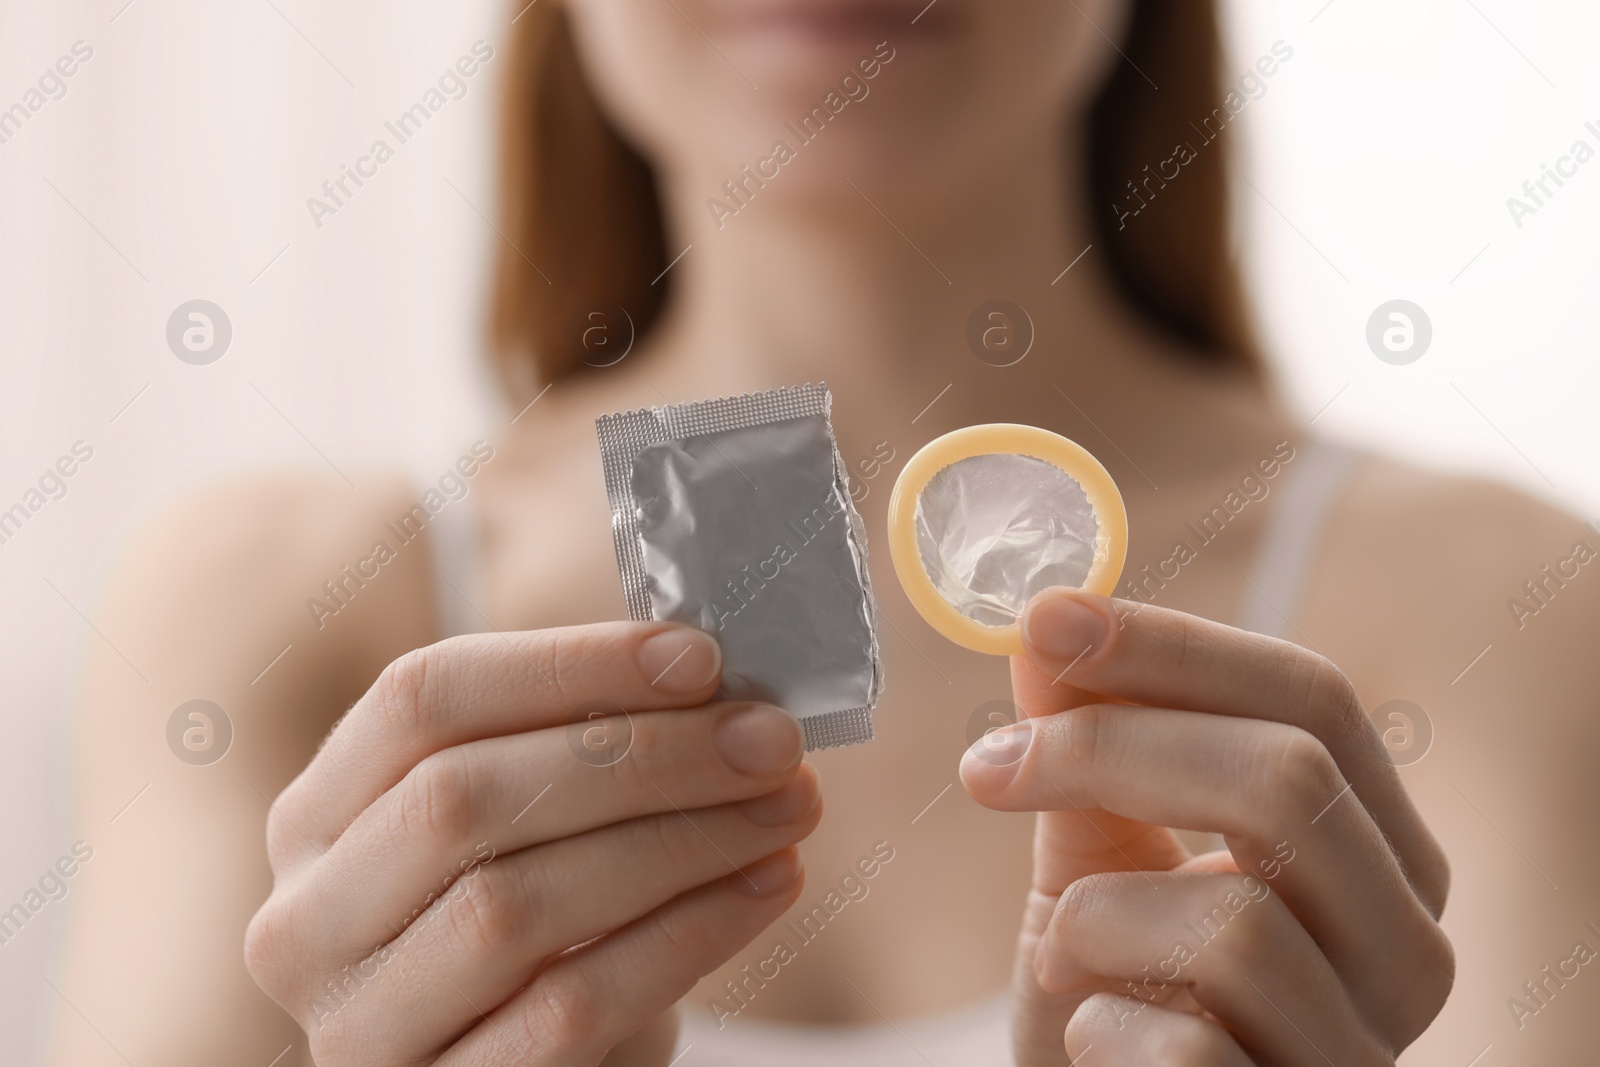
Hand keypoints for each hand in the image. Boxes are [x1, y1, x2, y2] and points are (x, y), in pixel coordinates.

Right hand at [245, 622, 820, 1064]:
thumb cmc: (542, 932)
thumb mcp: (532, 831)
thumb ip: (582, 749)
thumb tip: (717, 683)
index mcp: (319, 813)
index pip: (422, 697)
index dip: (567, 665)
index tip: (699, 658)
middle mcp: (308, 919)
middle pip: (464, 795)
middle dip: (640, 755)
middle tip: (769, 739)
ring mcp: (360, 1026)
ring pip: (515, 903)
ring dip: (678, 841)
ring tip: (788, 806)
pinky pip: (570, 1008)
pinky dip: (686, 936)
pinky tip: (766, 885)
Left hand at [960, 590, 1452, 1064]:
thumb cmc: (1120, 995)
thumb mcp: (1100, 862)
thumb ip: (1088, 752)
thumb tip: (1048, 626)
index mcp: (1380, 851)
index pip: (1316, 701)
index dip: (1174, 647)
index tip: (1046, 620)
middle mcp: (1406, 948)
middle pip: (1289, 781)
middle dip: (1109, 749)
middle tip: (989, 764)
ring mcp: (1362, 1052)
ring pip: (1236, 923)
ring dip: (1093, 919)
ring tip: (1059, 954)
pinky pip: (1190, 1049)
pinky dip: (1101, 1025)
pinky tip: (1093, 1036)